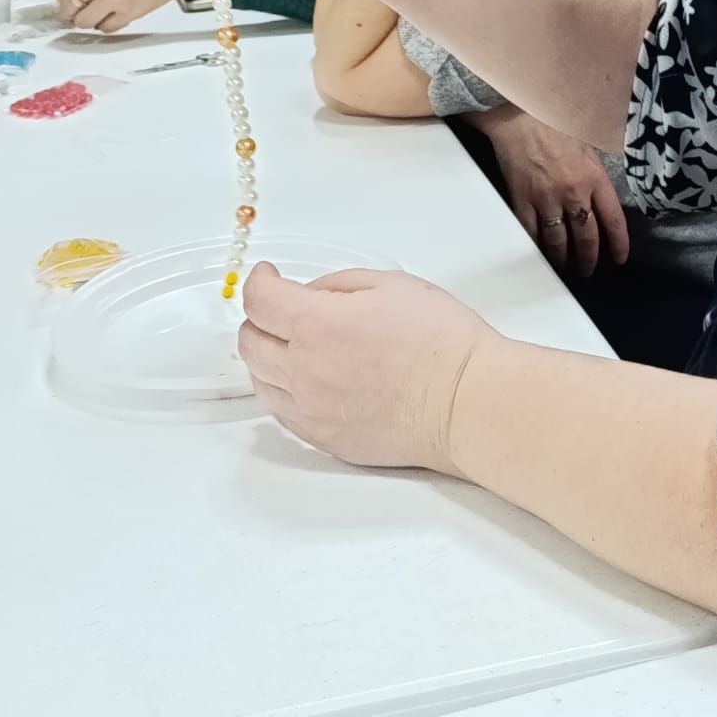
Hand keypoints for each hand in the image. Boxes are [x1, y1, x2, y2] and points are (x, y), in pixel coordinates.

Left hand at [238, 262, 495, 471]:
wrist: (467, 402)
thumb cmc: (442, 344)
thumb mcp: (391, 284)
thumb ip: (337, 284)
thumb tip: (310, 295)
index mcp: (318, 325)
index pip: (259, 300)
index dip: (259, 281)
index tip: (268, 276)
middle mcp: (305, 371)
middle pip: (249, 342)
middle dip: (260, 318)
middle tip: (280, 310)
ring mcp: (312, 411)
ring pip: (260, 381)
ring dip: (268, 357)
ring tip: (296, 346)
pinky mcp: (325, 440)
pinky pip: (282, 414)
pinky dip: (284, 391)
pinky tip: (308, 379)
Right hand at [468, 106, 629, 275]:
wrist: (518, 114)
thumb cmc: (554, 121)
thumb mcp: (587, 143)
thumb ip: (595, 172)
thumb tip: (599, 193)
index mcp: (594, 177)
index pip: (613, 219)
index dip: (618, 243)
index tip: (619, 258)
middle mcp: (574, 194)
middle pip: (586, 238)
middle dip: (590, 259)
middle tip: (588, 270)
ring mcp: (546, 200)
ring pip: (559, 242)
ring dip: (563, 259)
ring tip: (565, 267)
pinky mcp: (522, 201)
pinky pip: (531, 233)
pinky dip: (536, 247)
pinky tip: (539, 254)